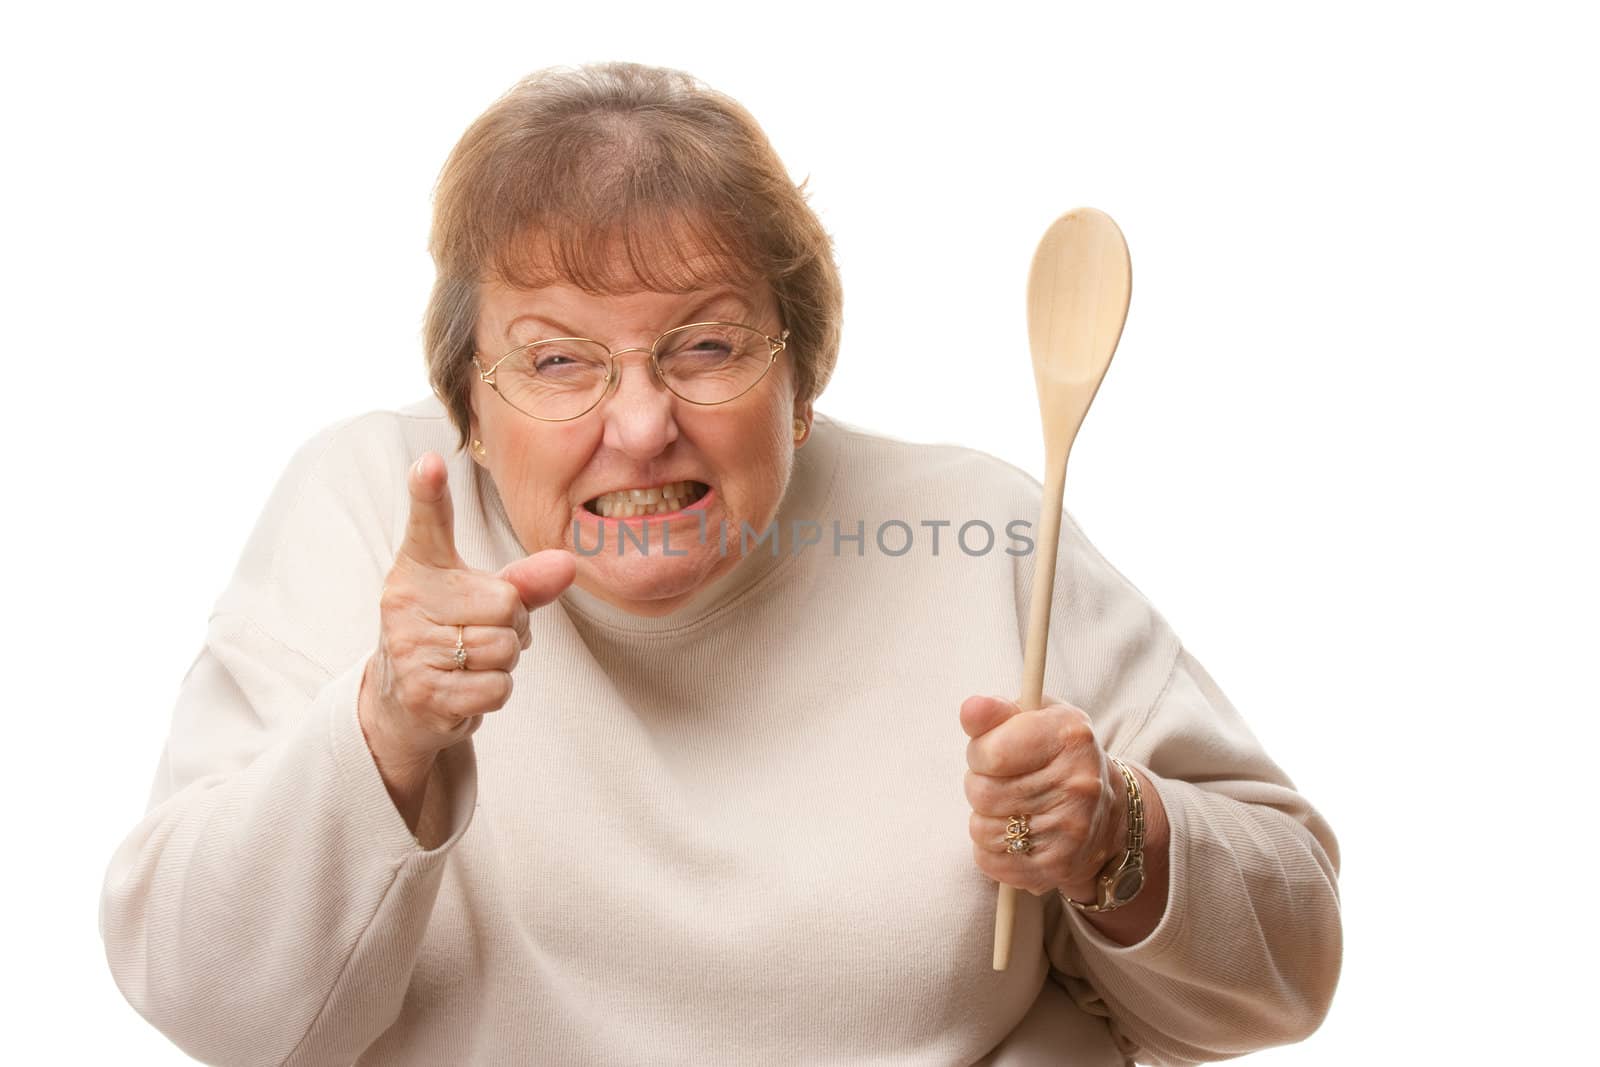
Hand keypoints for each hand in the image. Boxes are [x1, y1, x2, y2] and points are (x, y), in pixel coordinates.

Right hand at [359, 452, 575, 780]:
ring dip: (506, 660)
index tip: (430, 463)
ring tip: (475, 659)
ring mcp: (410, 648)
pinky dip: (496, 690)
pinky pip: (497, 687)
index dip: (429, 491)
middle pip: (506, 603)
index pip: (428, 523)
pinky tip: (468, 686)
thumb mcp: (484, 597)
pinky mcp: (424, 692)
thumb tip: (567, 562)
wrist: (404, 700)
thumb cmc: (452, 632)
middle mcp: (406, 601)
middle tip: (485, 631)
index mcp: (420, 566)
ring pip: (504, 648)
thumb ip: (525, 580)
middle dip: (514, 625)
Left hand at [961, 694, 1125, 898]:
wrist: (1109, 811)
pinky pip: (990, 861)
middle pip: (982, 793)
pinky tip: (1016, 836)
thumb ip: (996, 711)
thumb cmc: (1059, 755)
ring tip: (1012, 809)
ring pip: (982, 829)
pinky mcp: (1058, 867)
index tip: (992, 753)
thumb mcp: (1036, 718)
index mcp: (1069, 737)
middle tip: (1004, 782)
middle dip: (981, 786)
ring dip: (985, 819)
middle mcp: (1077, 785)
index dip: (979, 753)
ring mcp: (1070, 830)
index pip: (990, 753)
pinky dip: (992, 849)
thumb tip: (971, 708)